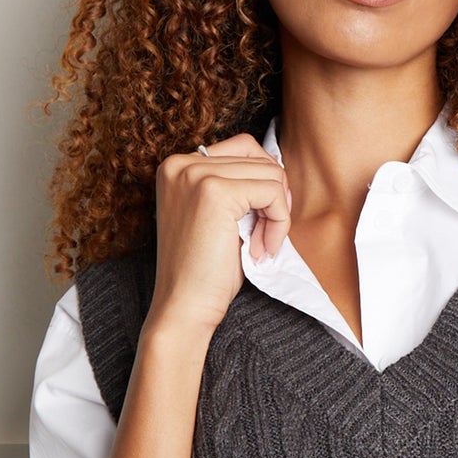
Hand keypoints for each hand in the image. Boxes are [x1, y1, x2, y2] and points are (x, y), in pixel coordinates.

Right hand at [150, 132, 291, 334]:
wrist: (184, 308)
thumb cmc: (205, 271)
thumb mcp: (220, 218)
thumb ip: (238, 187)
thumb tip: (278, 167)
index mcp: (177, 165)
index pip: (243, 149)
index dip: (263, 185)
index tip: (261, 224)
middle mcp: (181, 163)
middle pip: (258, 156)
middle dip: (273, 199)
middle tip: (265, 238)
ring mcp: (195, 174)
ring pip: (270, 173)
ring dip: (277, 214)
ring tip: (261, 246)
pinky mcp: (215, 192)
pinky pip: (273, 192)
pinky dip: (279, 223)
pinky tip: (262, 250)